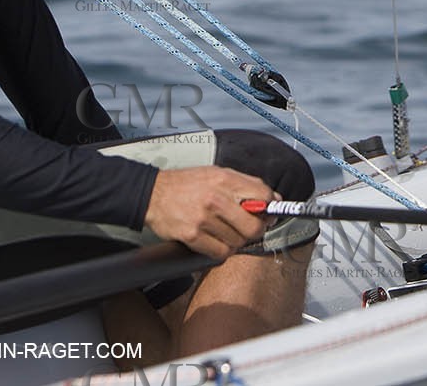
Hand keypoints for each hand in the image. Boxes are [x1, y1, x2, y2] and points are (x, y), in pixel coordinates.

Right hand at [142, 166, 270, 258]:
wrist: (153, 194)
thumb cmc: (186, 184)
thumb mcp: (217, 173)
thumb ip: (246, 184)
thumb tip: (273, 198)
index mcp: (225, 179)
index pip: (263, 196)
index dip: (270, 208)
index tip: (269, 213)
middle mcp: (216, 199)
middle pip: (254, 226)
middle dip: (256, 230)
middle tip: (248, 228)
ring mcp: (203, 219)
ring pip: (237, 242)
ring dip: (236, 241)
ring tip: (226, 231)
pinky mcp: (192, 236)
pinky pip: (220, 253)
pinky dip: (221, 250)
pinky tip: (215, 241)